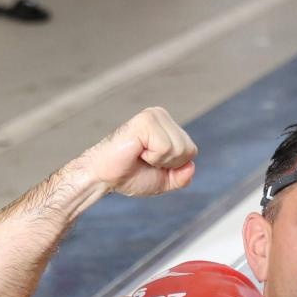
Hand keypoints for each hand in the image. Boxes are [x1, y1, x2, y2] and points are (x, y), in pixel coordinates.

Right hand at [81, 106, 198, 197]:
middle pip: (188, 150)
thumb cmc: (130, 175)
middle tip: (145, 160)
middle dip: (168, 164)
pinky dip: (152, 157)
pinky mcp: (145, 120)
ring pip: (179, 149)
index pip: (191, 151)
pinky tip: (137, 151)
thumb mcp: (164, 181)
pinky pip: (165, 147)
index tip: (151, 164)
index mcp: (167, 126)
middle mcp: (161, 116)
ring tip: (140, 154)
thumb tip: (191, 167)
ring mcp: (154, 115)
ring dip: (159, 161)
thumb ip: (182, 177)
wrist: (105, 177)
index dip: (174, 167)